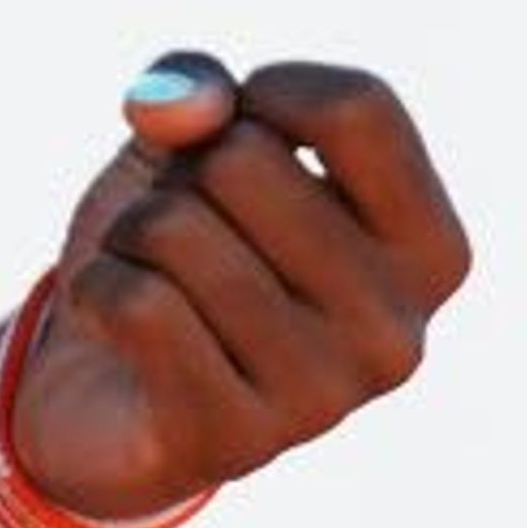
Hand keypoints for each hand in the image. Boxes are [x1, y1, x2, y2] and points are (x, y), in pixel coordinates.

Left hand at [7, 49, 471, 523]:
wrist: (109, 397)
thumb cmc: (183, 252)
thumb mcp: (192, 144)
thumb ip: (196, 88)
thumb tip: (186, 105)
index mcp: (431, 251)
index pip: (359, 107)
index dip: (268, 94)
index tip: (239, 135)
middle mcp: (397, 331)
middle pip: (245, 161)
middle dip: (181, 176)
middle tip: (186, 237)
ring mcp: (322, 397)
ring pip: (175, 228)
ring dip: (130, 234)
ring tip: (151, 277)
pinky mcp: (232, 439)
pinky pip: (135, 301)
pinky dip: (95, 286)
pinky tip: (113, 324)